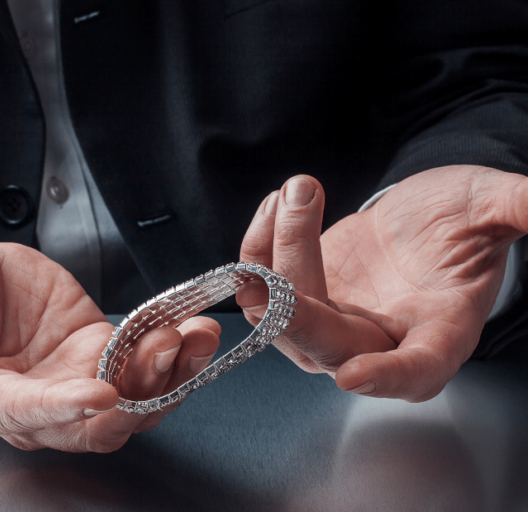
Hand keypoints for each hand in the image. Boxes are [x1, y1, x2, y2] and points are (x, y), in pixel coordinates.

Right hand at [0, 225, 219, 451]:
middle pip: (89, 422)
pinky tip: (196, 327)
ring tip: (199, 335)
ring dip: (168, 374)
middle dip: (136, 397)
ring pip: (126, 399)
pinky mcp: (94, 351)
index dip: (60, 409)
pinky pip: (138, 363)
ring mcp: (67, 379)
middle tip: (171, 353)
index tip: (100, 394)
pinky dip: (170, 351)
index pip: (20, 414)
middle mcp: (29, 402)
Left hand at [240, 167, 527, 401]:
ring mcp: (330, 324)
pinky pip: (261, 287)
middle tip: (266, 278)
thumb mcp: (491, 206)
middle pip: (329, 348)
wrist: (417, 219)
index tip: (354, 377)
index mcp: (438, 332)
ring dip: (278, 251)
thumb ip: (519, 207)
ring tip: (299, 191)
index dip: (387, 377)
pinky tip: (278, 203)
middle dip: (295, 315)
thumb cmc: (460, 220)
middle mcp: (378, 340)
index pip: (418, 369)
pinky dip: (258, 246)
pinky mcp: (297, 299)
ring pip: (282, 313)